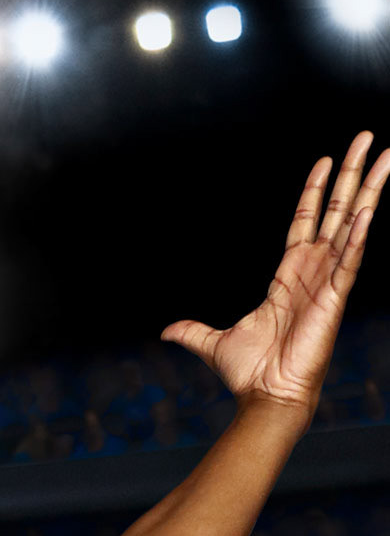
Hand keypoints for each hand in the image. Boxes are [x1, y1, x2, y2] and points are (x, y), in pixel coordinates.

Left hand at [162, 133, 389, 416]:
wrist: (265, 397)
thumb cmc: (249, 374)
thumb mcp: (214, 344)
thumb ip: (192, 331)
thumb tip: (167, 331)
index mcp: (289, 275)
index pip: (306, 221)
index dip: (316, 190)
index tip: (326, 160)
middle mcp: (313, 271)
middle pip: (337, 211)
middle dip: (352, 175)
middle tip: (366, 139)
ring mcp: (327, 282)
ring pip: (353, 225)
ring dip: (370, 191)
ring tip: (385, 157)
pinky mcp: (335, 298)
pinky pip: (350, 260)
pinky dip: (360, 235)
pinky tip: (369, 210)